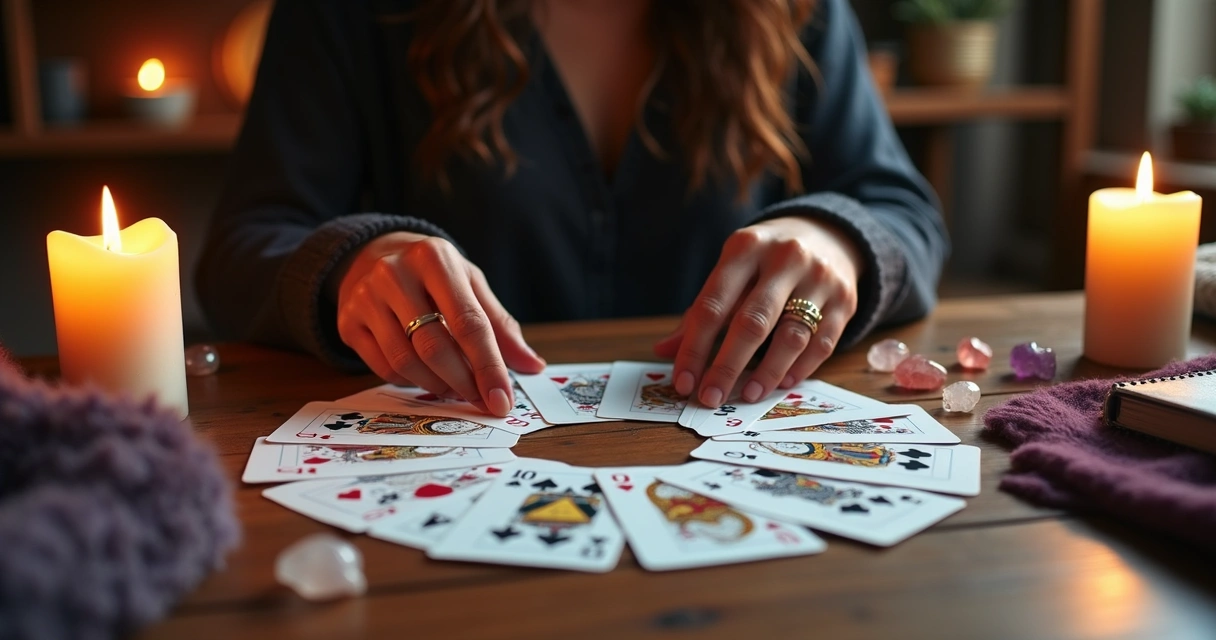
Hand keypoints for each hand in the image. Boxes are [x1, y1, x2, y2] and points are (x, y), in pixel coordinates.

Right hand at [332, 231, 545, 415]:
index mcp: (435, 259)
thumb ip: (500, 324)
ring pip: (406, 362)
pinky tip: (426, 376)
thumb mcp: (469, 283)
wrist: (370, 253)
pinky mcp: (348, 322)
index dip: (488, 367)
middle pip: (435, 347)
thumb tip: (533, 365)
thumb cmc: (432, 273)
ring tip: (455, 387)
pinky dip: (411, 382)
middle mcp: (395, 274)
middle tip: (480, 400)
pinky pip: (384, 368)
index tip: (502, 400)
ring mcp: (365, 298)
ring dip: (437, 386)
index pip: (468, 323)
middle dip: (464, 382)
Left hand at [654, 216, 861, 406]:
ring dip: (766, 373)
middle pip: (751, 322)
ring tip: (748, 395)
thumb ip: (701, 311)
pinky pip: (822, 344)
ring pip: (791, 336)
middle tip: (710, 397)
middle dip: (727, 366)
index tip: (683, 381)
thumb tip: (664, 351)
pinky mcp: (845, 299)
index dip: (694, 348)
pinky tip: (781, 384)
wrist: (828, 234)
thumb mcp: (732, 271)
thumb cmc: (765, 261)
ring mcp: (819, 278)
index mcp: (745, 248)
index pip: (712, 305)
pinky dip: (800, 368)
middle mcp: (784, 258)